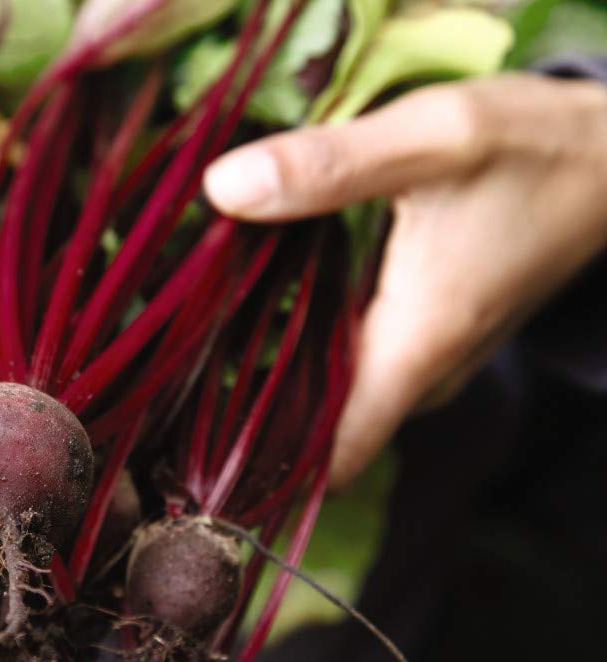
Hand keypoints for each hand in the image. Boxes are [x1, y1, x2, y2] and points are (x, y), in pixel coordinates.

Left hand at [204, 74, 606, 487]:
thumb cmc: (536, 151)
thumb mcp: (433, 139)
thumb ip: (330, 166)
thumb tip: (223, 190)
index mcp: (415, 349)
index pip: (332, 456)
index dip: (264, 468)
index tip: (194, 453)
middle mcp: (422, 378)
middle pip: (321, 434)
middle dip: (250, 416)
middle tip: (180, 373)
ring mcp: (428, 368)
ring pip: (337, 406)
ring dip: (276, 383)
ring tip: (208, 340)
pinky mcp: (428, 346)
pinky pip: (356, 375)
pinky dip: (310, 358)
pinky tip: (270, 314)